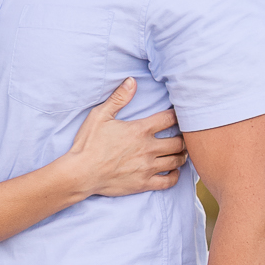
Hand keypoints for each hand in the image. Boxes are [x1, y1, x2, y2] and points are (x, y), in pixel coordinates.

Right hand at [65, 79, 186, 198]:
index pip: (169, 118)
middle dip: (183, 138)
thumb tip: (132, 81)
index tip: (179, 115)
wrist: (80, 173)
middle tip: (183, 137)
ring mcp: (147, 167)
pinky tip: (174, 172)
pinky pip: (168, 182)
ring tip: (181, 152)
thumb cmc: (88, 144)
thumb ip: (118, 98)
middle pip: (178, 142)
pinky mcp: (144, 183)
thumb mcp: (100, 116)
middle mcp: (148, 148)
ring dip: (181, 156)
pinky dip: (175, 176)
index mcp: (140, 130)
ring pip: (176, 161)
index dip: (178, 115)